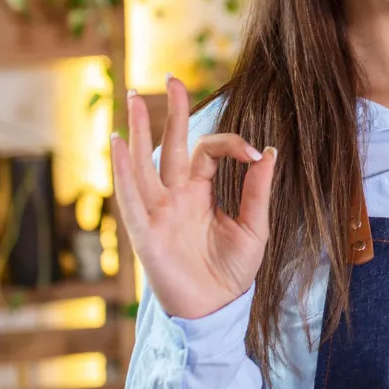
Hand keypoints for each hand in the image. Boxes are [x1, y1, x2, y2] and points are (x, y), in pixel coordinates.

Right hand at [110, 76, 275, 320]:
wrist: (217, 310)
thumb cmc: (232, 271)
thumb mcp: (255, 227)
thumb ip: (257, 190)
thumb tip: (270, 151)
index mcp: (202, 191)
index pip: (209, 151)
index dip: (232, 144)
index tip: (255, 153)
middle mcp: (176, 195)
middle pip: (171, 145)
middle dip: (171, 112)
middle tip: (171, 78)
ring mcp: (159, 210)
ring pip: (145, 163)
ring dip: (138, 130)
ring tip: (133, 97)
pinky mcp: (146, 230)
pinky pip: (132, 196)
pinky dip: (124, 169)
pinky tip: (118, 143)